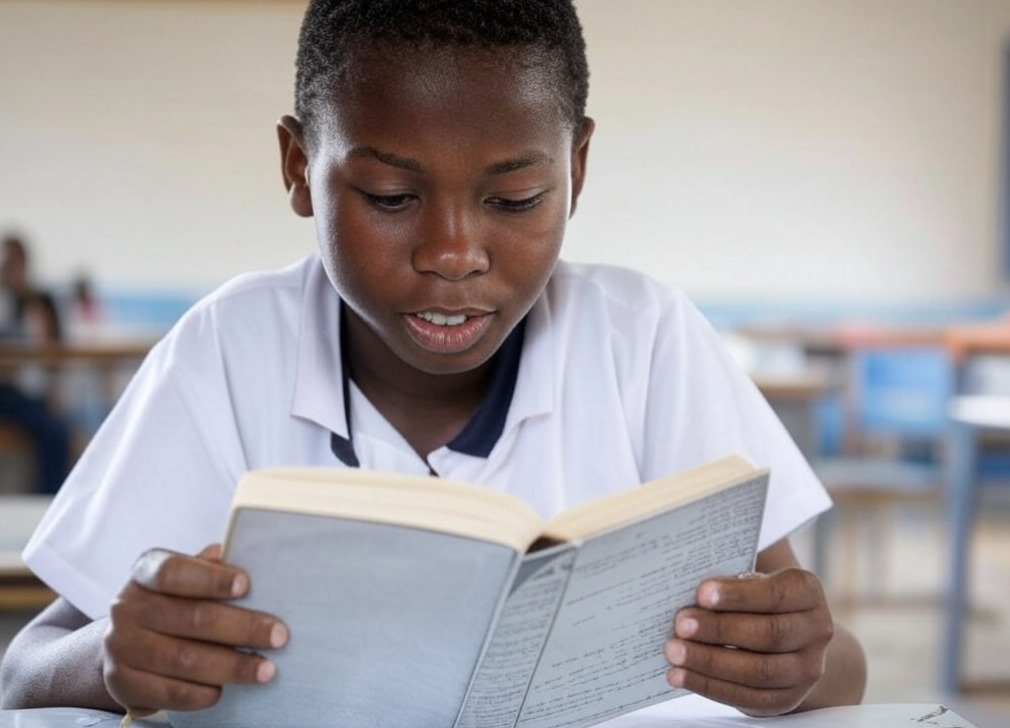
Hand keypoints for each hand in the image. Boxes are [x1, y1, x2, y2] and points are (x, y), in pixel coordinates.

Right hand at [102, 544, 288, 715]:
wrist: (127, 643)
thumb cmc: (173, 602)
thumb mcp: (186, 577)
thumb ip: (209, 567)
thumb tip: (230, 551)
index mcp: (145, 572)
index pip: (174, 571)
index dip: (210, 578)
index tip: (246, 584)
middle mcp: (126, 607)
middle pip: (190, 617)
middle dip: (242, 628)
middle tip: (279, 636)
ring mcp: (121, 646)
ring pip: (183, 659)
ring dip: (231, 666)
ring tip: (266, 670)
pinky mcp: (123, 683)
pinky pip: (168, 692)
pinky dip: (201, 694)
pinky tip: (225, 690)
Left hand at [664, 568, 833, 716]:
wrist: (789, 641)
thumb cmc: (758, 600)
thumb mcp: (753, 580)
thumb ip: (730, 580)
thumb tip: (687, 586)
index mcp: (807, 592)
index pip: (776, 594)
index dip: (738, 595)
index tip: (701, 593)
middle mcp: (815, 631)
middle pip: (768, 634)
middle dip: (719, 629)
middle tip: (680, 624)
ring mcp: (806, 669)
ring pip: (758, 671)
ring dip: (709, 661)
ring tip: (674, 651)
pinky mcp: (786, 698)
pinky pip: (747, 697)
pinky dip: (709, 686)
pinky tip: (680, 675)